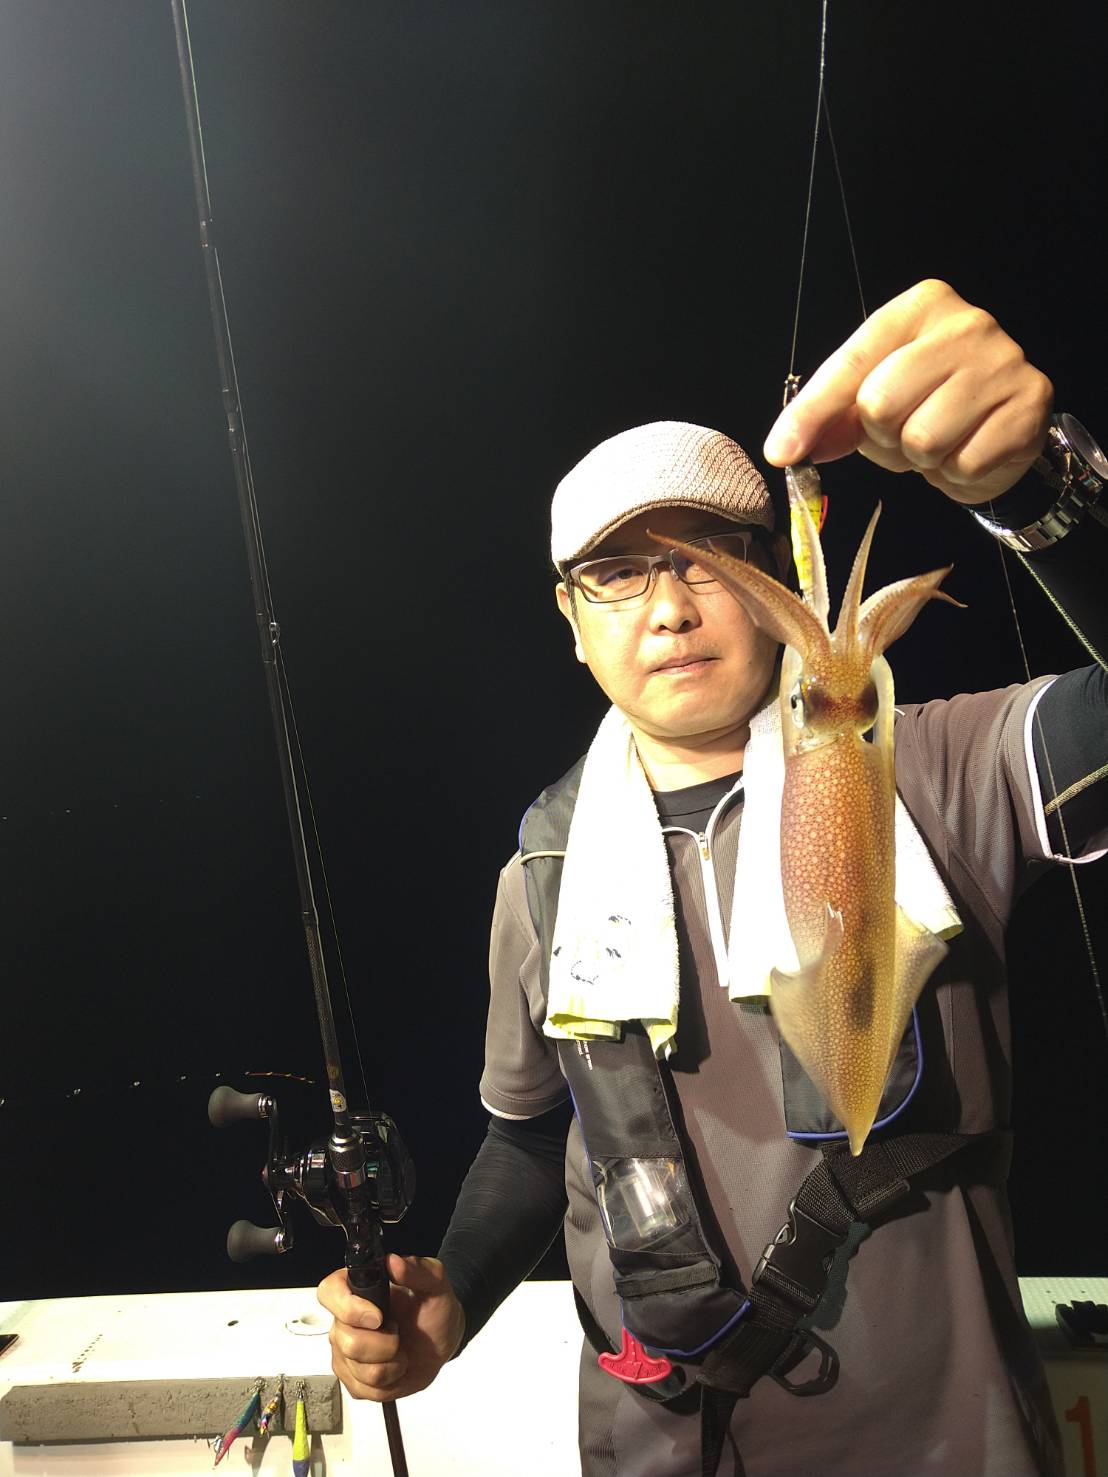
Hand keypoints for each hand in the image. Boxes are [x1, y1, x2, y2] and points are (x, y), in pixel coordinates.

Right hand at [316, 1254, 465, 1400]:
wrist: (440, 1341)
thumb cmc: (432, 1307)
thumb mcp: (435, 1282)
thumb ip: (417, 1269)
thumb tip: (393, 1262)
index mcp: (355, 1288)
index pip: (329, 1292)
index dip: (348, 1307)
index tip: (378, 1316)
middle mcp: (342, 1321)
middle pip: (347, 1340)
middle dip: (384, 1343)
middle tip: (399, 1332)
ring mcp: (344, 1353)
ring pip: (359, 1369)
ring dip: (391, 1362)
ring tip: (400, 1349)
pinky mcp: (353, 1380)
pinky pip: (365, 1389)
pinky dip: (389, 1381)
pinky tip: (396, 1366)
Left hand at [763, 279, 1053, 505]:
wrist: (1000, 429)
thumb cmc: (927, 404)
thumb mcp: (869, 402)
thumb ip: (830, 418)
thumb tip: (790, 450)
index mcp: (919, 307)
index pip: (851, 364)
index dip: (811, 414)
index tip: (781, 453)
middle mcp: (967, 323)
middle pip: (881, 403)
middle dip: (882, 435)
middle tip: (903, 432)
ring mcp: (1005, 361)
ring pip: (923, 437)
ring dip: (920, 457)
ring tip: (937, 441)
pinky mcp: (1031, 404)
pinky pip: (965, 462)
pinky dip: (956, 471)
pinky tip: (969, 448)